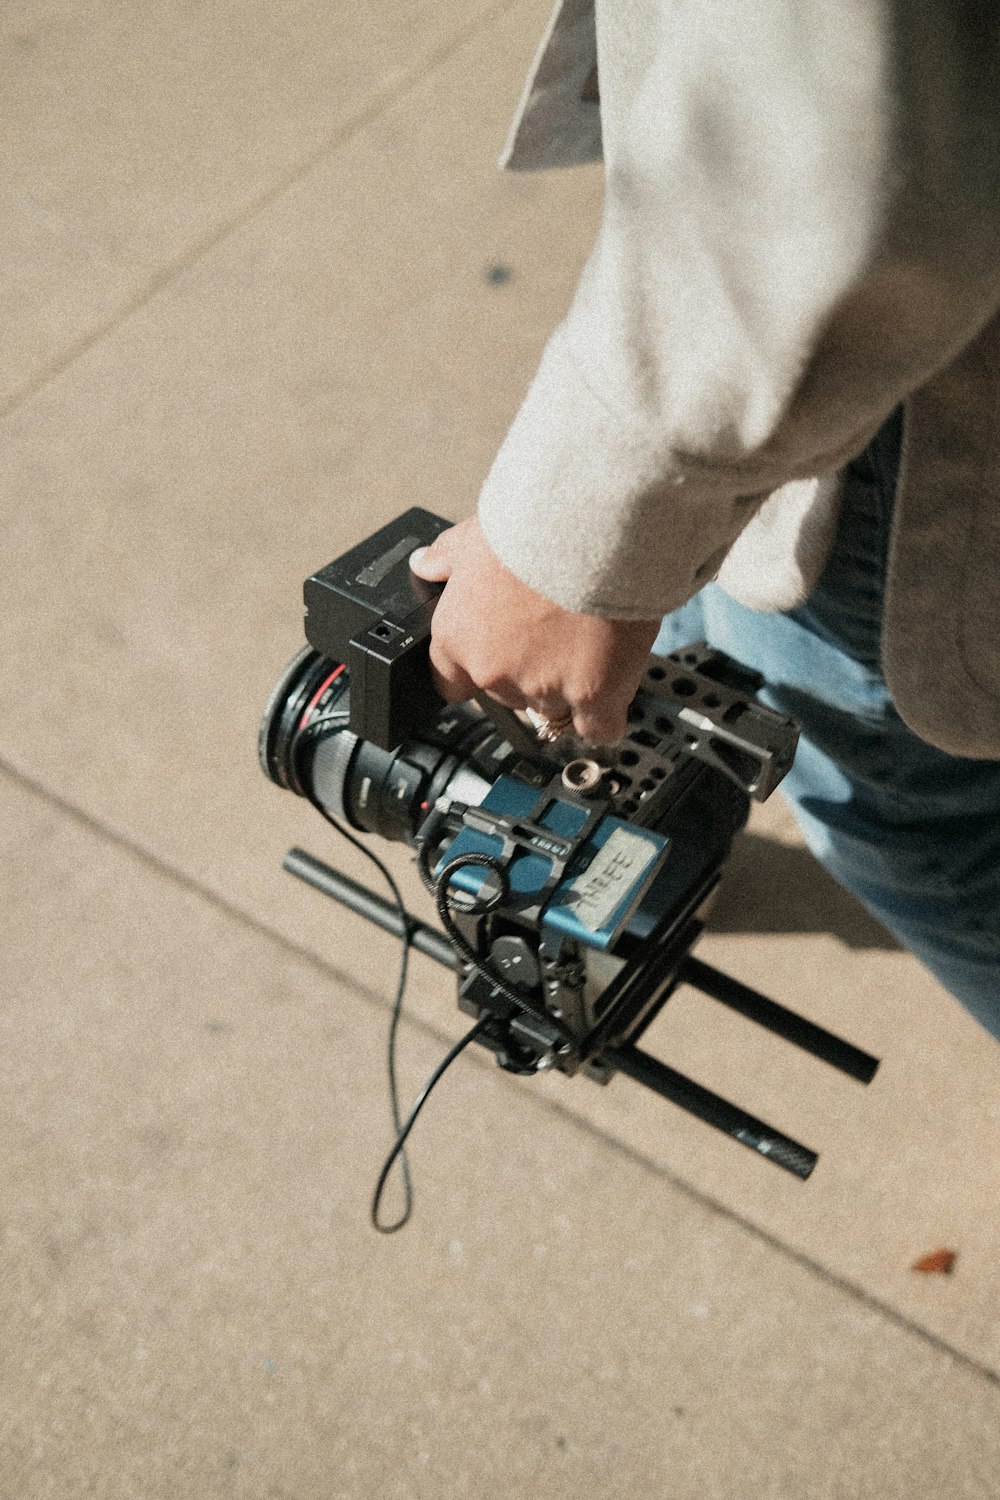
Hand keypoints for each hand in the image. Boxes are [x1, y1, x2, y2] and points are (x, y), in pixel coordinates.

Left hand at [409, 517, 660, 743]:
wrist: (597, 525)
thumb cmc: (538, 523)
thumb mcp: (478, 534)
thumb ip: (449, 558)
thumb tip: (425, 564)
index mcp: (457, 635)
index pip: (449, 682)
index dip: (475, 670)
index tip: (496, 658)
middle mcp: (493, 670)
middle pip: (507, 696)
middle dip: (528, 671)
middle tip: (555, 631)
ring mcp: (542, 688)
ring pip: (552, 709)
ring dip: (568, 687)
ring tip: (589, 643)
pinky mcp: (593, 697)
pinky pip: (596, 728)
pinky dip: (604, 715)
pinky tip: (610, 690)